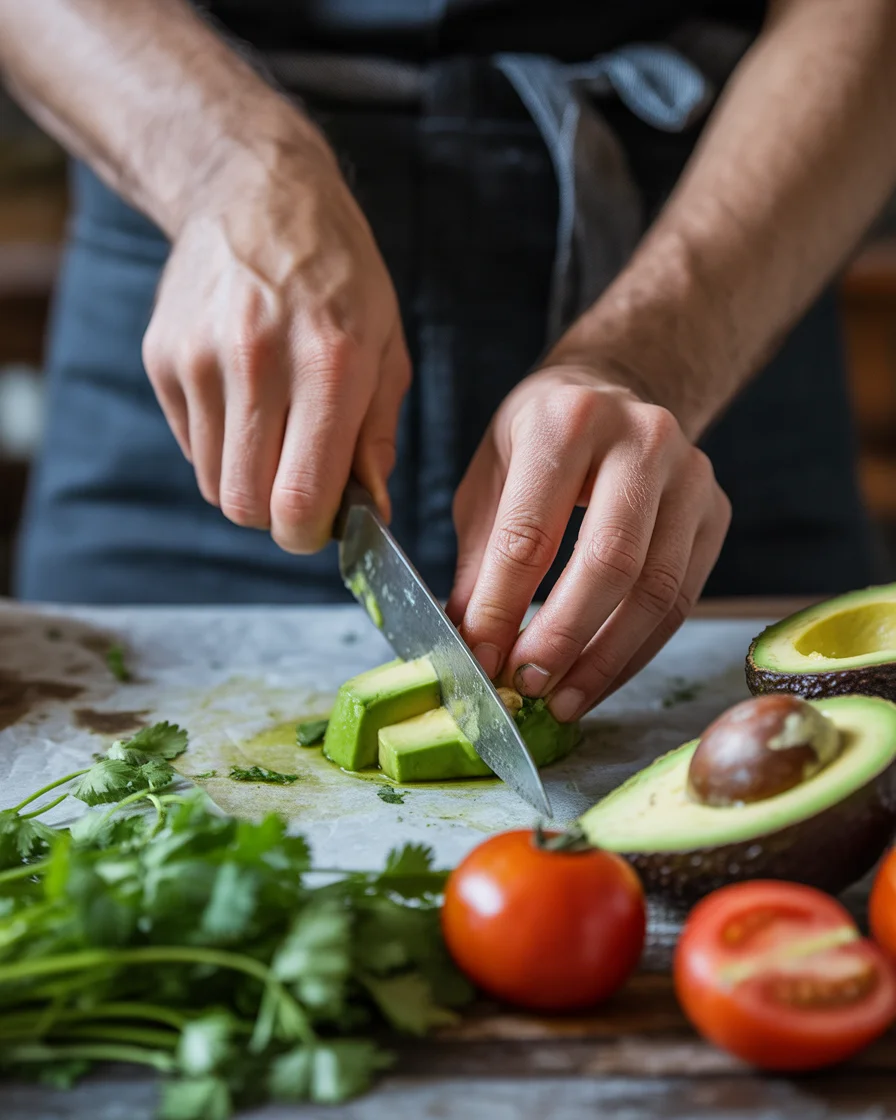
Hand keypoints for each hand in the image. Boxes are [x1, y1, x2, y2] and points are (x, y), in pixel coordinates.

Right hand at [142, 122, 409, 549]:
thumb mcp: (387, 348)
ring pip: (214, 484)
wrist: (255, 193)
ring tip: (276, 432)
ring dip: (248, 479)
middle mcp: (257, 363)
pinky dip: (220, 446)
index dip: (309, 533)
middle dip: (277, 515)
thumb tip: (370, 513)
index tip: (322, 523)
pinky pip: (191, 446)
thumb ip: (376, 438)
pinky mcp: (163, 358)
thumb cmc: (339, 277)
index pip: (299, 499)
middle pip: (247, 505)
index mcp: (330, 365)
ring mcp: (199, 359)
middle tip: (301, 485)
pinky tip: (244, 400)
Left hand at [447, 364, 730, 720]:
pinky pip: (681, 599)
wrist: (616, 390)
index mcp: (568, 421)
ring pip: (656, 590)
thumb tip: (469, 646)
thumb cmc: (540, 438)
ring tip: (563, 700)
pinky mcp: (716, 512)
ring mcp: (691, 475)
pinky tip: (599, 679)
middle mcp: (641, 439)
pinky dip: (637, 651)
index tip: (480, 658)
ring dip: (605, 659)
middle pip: (609, 561)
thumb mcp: (490, 478)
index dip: (502, 606)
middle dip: (563, 637)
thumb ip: (479, 560)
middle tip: (527, 685)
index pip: (530, 532)